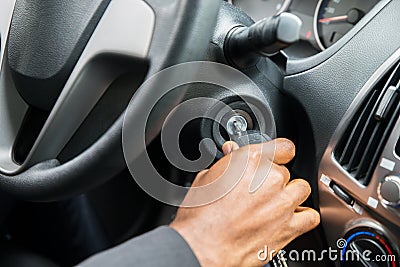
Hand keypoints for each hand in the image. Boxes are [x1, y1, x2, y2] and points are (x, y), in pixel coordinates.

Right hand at [170, 139, 319, 266]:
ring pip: (301, 189)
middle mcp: (270, 177)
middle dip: (273, 180)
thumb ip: (227, 163)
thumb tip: (232, 154)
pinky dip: (303, 217)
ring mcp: (282, 202)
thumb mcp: (207, 177)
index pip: (283, 147)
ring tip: (273, 204)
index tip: (275, 159)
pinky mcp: (290, 226)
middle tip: (257, 191)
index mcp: (250, 160)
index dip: (278, 154)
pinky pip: (310, 216)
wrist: (203, 245)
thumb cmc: (201, 214)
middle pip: (285, 171)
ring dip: (290, 195)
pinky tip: (289, 218)